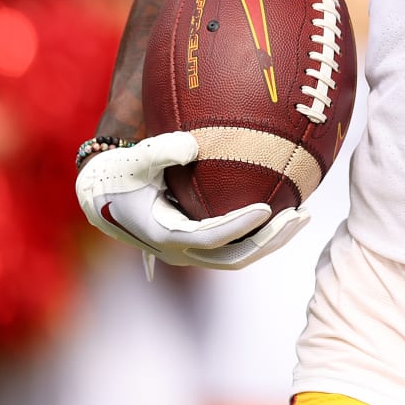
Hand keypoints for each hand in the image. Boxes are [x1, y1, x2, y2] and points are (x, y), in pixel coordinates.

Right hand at [74, 132, 308, 270]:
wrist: (99, 193)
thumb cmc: (118, 173)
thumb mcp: (134, 159)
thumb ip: (160, 151)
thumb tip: (192, 146)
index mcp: (166, 236)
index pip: (212, 237)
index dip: (240, 225)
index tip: (267, 208)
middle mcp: (180, 251)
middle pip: (235, 257)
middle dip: (270, 240)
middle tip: (301, 215)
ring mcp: (190, 251)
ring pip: (239, 256)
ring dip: (272, 240)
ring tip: (304, 214)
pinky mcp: (198, 243)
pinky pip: (235, 246)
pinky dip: (260, 233)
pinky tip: (286, 209)